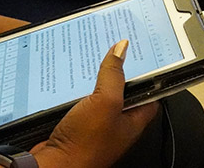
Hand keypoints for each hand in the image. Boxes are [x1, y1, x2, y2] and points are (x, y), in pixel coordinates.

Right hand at [31, 41, 159, 167]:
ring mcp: (96, 128)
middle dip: (118, 75)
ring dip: (94, 83)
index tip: (145, 57)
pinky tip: (71, 83)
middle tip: (114, 54)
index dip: (150, 75)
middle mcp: (116, 126)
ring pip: (99, 99)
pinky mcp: (77, 129)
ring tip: (92, 62)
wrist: (52, 167)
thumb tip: (121, 48)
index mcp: (133, 122)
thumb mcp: (105, 102)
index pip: (150, 94)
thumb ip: (114, 75)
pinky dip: (76, 95)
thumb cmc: (84, 145)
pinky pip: (80, 107)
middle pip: (122, 94)